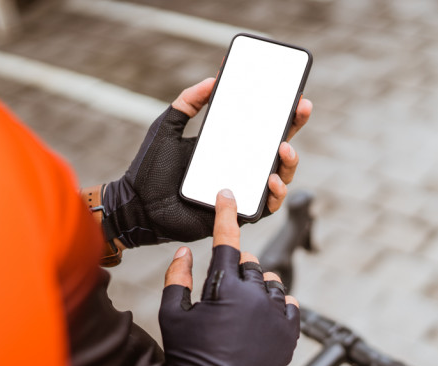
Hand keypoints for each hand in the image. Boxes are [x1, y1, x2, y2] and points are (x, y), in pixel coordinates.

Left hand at [100, 78, 311, 246]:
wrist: (137, 206)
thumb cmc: (151, 170)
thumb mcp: (169, 127)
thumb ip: (188, 102)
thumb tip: (212, 79)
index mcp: (228, 146)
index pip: (261, 128)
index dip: (281, 113)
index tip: (293, 94)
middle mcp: (239, 168)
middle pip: (278, 149)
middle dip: (294, 128)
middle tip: (300, 110)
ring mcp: (241, 190)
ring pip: (279, 177)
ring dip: (289, 163)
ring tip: (284, 148)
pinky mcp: (237, 213)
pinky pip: (266, 206)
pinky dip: (274, 194)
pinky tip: (271, 180)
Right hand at [159, 189, 300, 365]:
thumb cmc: (189, 360)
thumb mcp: (172, 317)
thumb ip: (178, 278)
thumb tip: (185, 251)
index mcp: (225, 287)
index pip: (228, 239)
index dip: (227, 214)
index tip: (229, 195)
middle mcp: (256, 295)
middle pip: (249, 264)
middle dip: (235, 271)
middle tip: (221, 297)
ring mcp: (277, 314)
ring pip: (271, 283)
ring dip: (257, 289)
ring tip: (240, 315)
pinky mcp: (291, 332)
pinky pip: (289, 305)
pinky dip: (277, 306)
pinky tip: (262, 321)